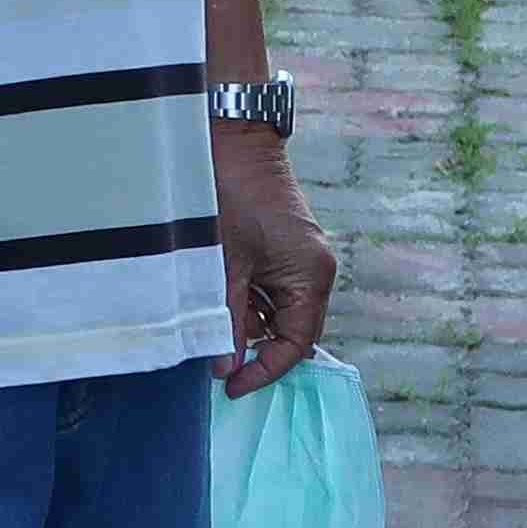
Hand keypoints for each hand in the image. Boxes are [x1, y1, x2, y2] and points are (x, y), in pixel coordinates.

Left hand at [214, 138, 334, 394]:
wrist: (234, 140)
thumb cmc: (232, 196)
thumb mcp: (225, 263)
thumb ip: (227, 318)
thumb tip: (225, 367)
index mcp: (311, 277)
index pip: (296, 344)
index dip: (265, 370)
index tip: (231, 386)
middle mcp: (315, 272)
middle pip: (290, 331)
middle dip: (254, 346)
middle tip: (215, 357)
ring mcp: (301, 259)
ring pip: (276, 311)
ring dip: (245, 320)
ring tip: (211, 313)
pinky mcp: (284, 249)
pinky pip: (270, 289)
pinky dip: (245, 299)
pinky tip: (219, 292)